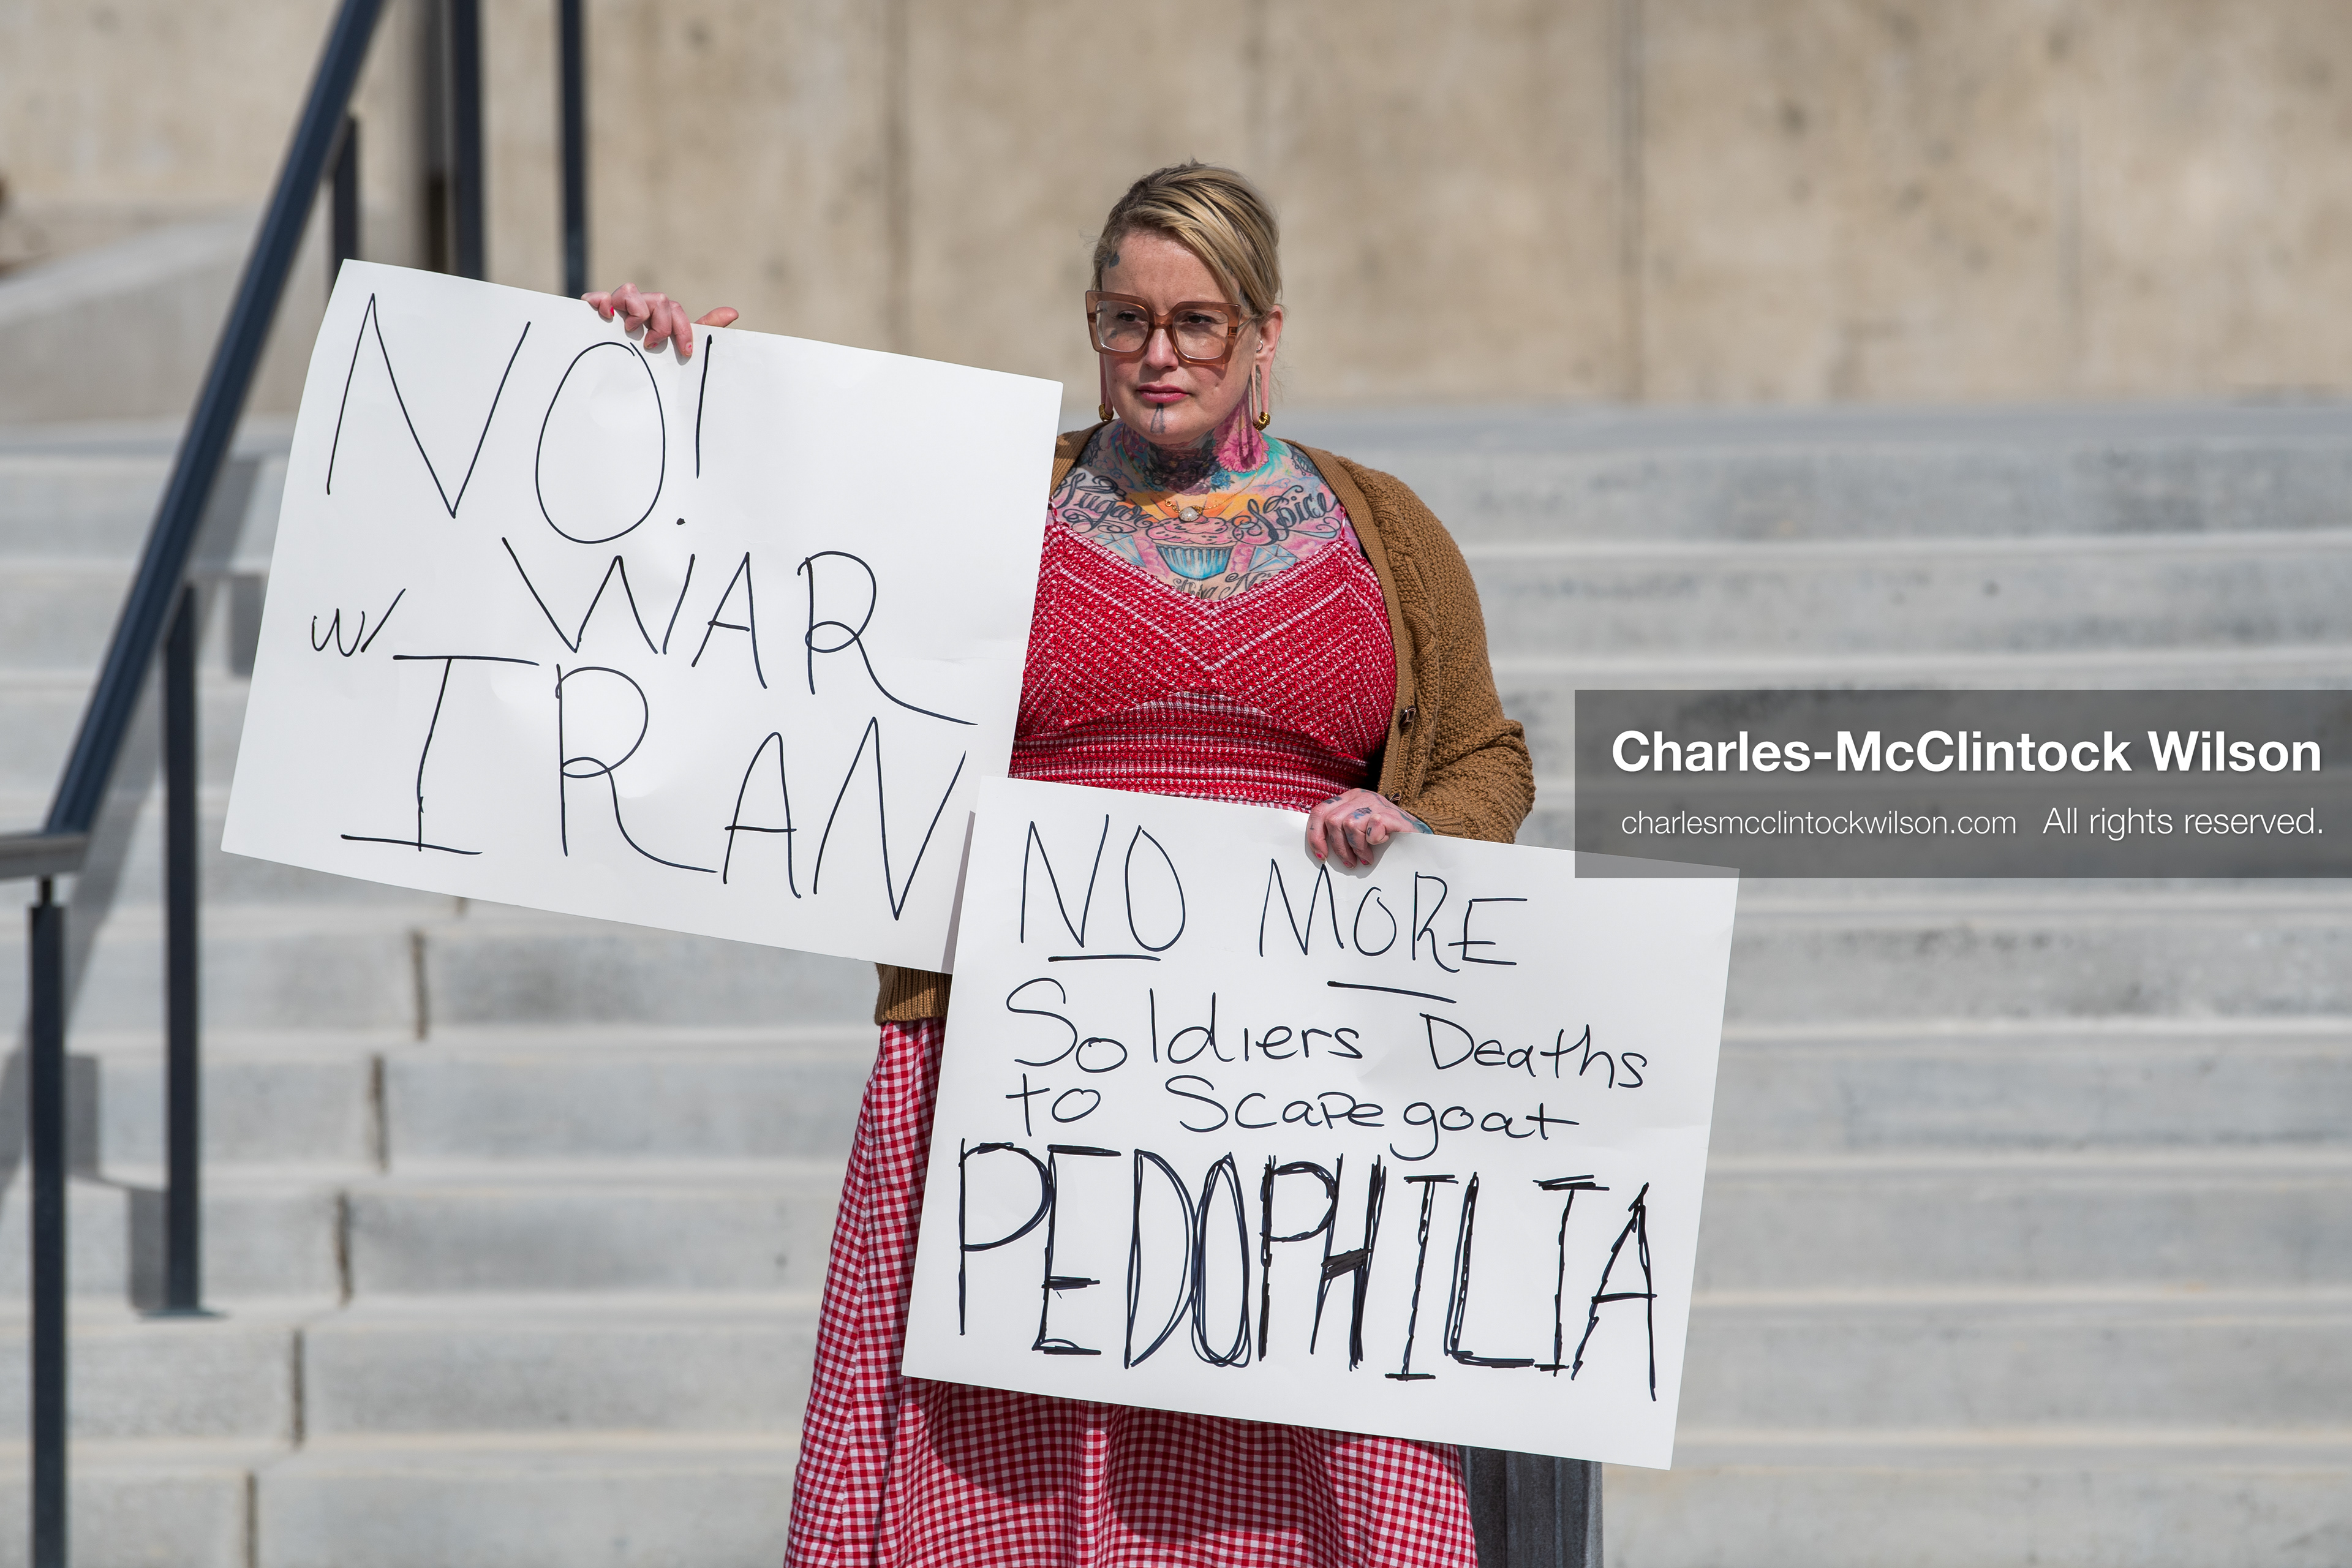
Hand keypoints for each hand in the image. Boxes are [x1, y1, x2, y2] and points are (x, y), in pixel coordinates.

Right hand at [582, 282, 738, 359]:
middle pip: (658, 300)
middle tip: (652, 346)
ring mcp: (619, 308)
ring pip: (631, 291)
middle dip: (661, 324)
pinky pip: (601, 296)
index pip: (675, 310)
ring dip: (637, 312)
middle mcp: (641, 308)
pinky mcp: (598, 311)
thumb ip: (703, 328)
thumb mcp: (678, 347)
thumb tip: (734, 312)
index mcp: (660, 316)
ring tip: (632, 333)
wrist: (619, 379)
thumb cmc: (651, 360)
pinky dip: (603, 301)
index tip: (685, 352)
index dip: (682, 329)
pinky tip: (607, 316)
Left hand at [1305, 789, 1429, 868]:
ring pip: (1349, 825)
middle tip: (1350, 863)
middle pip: (1332, 821)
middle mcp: (1361, 796)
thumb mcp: (1358, 830)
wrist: (1418, 838)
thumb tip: (1317, 850)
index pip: (1319, 812)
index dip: (1316, 835)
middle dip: (1338, 847)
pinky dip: (1372, 841)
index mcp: (1349, 799)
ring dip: (1356, 848)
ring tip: (1366, 858)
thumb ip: (1339, 832)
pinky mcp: (1390, 813)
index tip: (1322, 856)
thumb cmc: (1385, 837)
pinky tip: (1380, 845)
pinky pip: (1371, 826)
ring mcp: (1376, 803)